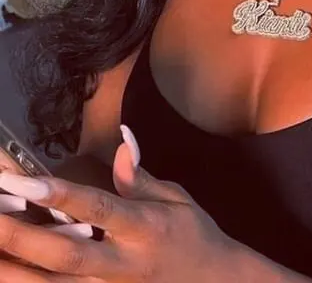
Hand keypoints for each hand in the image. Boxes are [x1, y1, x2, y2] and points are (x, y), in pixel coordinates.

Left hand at [0, 126, 238, 281]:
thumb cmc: (193, 236)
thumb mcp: (176, 200)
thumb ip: (141, 178)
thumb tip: (121, 141)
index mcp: (144, 228)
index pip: (99, 209)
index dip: (62, 196)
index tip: (24, 181)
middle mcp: (123, 265)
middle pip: (65, 255)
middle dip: (20, 238)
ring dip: (13, 271)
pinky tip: (8, 271)